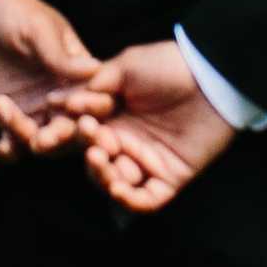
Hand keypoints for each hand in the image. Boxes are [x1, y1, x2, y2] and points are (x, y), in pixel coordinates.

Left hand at [0, 0, 108, 161]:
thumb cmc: (15, 11)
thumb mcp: (38, 28)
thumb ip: (60, 54)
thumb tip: (94, 70)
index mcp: (79, 74)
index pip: (96, 100)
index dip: (91, 111)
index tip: (76, 113)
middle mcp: (63, 98)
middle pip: (73, 129)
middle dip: (62, 138)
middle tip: (45, 138)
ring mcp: (38, 110)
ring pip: (45, 140)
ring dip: (34, 144)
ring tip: (15, 135)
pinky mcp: (12, 118)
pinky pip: (15, 142)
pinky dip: (11, 151)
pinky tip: (3, 147)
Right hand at [75, 39, 239, 213]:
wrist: (212, 76)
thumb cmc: (168, 65)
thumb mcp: (125, 67)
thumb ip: (92, 86)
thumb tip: (54, 100)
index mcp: (110, 116)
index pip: (80, 134)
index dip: (69, 133)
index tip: (63, 125)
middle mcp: (125, 141)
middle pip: (94, 161)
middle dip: (86, 153)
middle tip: (89, 140)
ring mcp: (147, 161)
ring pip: (114, 182)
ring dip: (101, 177)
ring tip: (99, 160)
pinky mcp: (170, 177)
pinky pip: (147, 199)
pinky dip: (131, 201)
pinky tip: (118, 189)